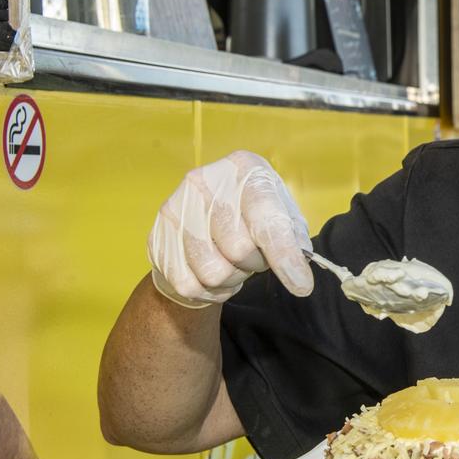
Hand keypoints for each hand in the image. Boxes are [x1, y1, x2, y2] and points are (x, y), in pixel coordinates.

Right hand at [148, 150, 313, 307]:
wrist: (206, 212)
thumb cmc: (254, 211)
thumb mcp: (282, 214)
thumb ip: (293, 241)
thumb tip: (299, 277)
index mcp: (244, 167)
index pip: (266, 218)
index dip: (284, 256)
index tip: (301, 285)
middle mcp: (204, 181)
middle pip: (239, 249)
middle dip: (255, 263)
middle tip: (254, 255)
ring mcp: (175, 207)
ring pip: (212, 272)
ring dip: (232, 278)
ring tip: (234, 263)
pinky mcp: (157, 235)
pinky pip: (188, 284)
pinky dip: (209, 290)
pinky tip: (215, 273)